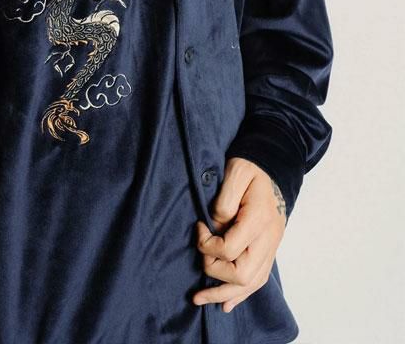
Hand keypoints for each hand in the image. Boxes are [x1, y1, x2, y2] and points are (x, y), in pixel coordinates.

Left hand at [192, 157, 286, 312]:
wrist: (273, 170)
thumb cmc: (251, 170)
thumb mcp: (235, 173)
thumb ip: (224, 200)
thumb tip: (214, 226)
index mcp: (258, 218)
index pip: (230, 248)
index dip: (207, 243)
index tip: (199, 227)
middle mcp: (268, 238)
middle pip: (242, 274)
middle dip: (215, 272)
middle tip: (200, 257)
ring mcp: (271, 247)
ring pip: (250, 283)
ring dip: (224, 293)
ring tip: (200, 299)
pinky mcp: (269, 251)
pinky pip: (258, 280)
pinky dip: (241, 294)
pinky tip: (226, 303)